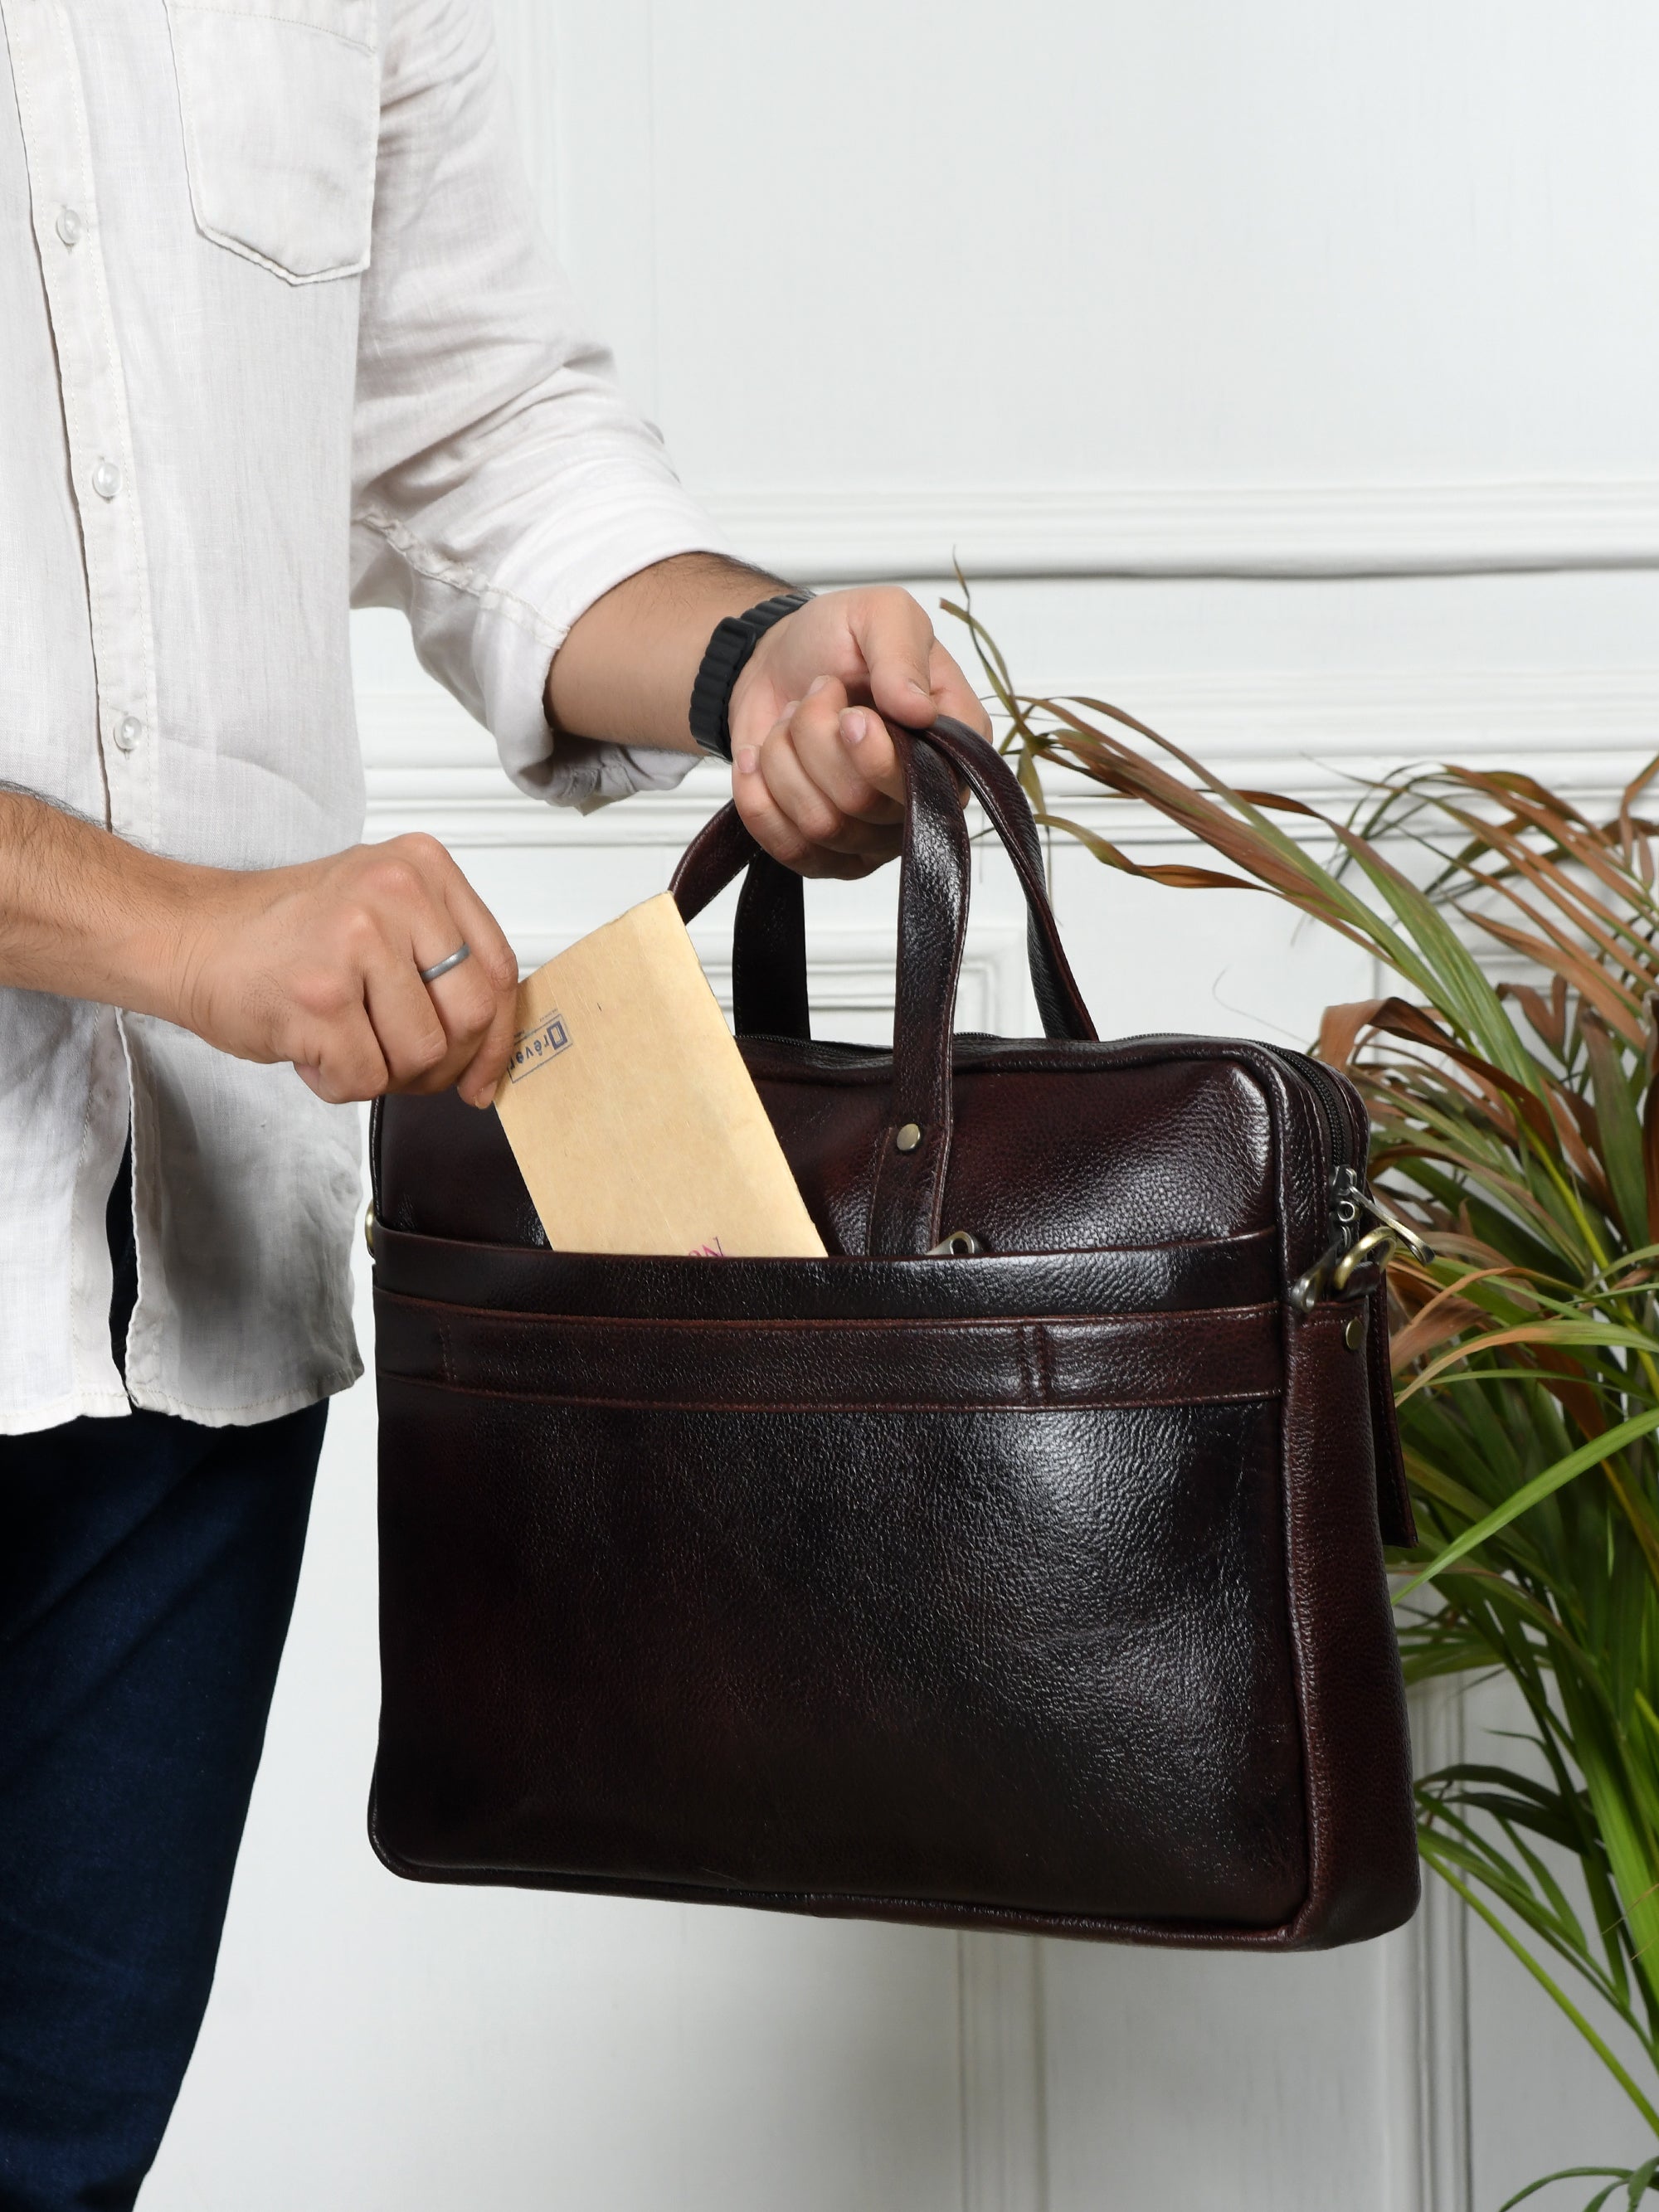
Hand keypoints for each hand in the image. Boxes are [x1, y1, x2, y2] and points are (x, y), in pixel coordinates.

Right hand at [175, 833, 518, 1107]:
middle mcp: (395, 893)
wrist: (186, 936)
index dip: (500, 1037)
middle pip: (472, 1015)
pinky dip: (338, 1083)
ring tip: (342, 1041)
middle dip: (443, 1063)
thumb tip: (494, 1040)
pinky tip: (311, 1049)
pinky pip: (367, 1079)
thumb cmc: (282, 934)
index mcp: (422, 868)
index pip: (499, 966)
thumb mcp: (380, 912)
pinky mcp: (320, 996)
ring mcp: (356, 942)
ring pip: (423, 1054)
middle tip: (403, 1067)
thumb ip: (440, 958)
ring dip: (385, 1074)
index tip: (485, 1074)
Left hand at [726, 587, 990, 877]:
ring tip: (790, 722)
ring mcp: (876, 833)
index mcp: (954, 740)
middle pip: (863, 802)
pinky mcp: (829, 853)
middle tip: (812, 698)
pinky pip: (790, 850)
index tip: (849, 712)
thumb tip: (919, 708)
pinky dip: (758, 798)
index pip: (931, 783)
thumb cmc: (837, 639)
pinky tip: (758, 759)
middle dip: (815, 740)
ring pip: (822, 826)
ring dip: (784, 762)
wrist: (777, 661)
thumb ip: (902, 653)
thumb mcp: (878, 613)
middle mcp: (922, 795)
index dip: (876, 754)